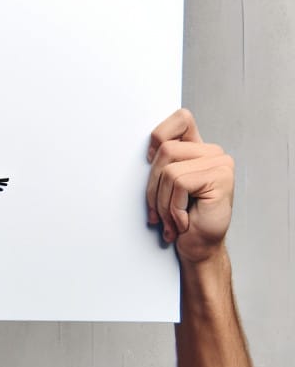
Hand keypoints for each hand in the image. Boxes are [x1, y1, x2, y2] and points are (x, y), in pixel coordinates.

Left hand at [146, 109, 233, 263]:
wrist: (199, 247)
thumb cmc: (181, 220)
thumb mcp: (164, 188)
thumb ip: (162, 164)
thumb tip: (146, 152)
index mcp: (198, 150)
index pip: (180, 119)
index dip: (159, 136)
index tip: (150, 162)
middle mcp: (212, 152)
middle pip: (165, 150)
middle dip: (153, 186)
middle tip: (159, 212)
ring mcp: (220, 163)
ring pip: (169, 170)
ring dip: (163, 201)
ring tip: (172, 219)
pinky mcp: (221, 177)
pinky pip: (179, 183)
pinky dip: (173, 208)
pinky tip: (184, 221)